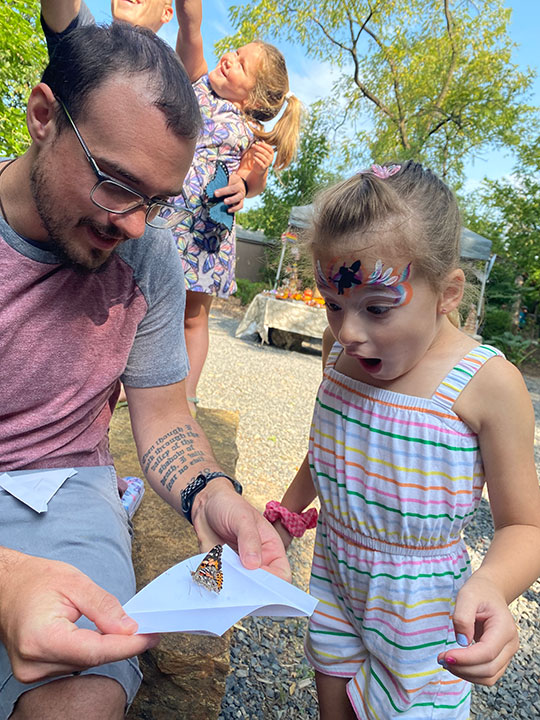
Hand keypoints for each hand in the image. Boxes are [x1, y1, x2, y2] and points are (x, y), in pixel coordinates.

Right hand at [0, 552, 159, 682]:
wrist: (7, 586)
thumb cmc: (35, 580)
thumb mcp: (75, 583)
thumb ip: (104, 607)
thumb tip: (129, 628)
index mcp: (42, 638)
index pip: (95, 651)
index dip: (127, 646)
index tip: (151, 637)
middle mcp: (34, 662)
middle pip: (91, 659)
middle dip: (120, 644)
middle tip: (145, 628)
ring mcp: (31, 671)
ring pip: (84, 664)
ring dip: (105, 647)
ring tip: (118, 627)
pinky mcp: (34, 673)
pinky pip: (73, 664)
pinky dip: (89, 651)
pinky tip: (97, 636)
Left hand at [191, 478, 291, 581]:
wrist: (205, 505)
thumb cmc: (230, 506)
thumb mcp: (243, 518)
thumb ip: (249, 539)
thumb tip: (253, 563)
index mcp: (271, 549)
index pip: (281, 574)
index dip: (273, 583)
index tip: (258, 583)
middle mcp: (258, 562)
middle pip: (261, 587)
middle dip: (251, 588)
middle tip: (239, 582)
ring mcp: (239, 568)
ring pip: (241, 589)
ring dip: (233, 587)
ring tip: (223, 577)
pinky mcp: (222, 570)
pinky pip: (222, 584)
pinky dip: (218, 583)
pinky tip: (212, 575)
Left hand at [213, 172, 246, 212]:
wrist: (242, 185)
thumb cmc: (231, 183)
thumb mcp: (227, 180)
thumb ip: (219, 183)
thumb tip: (206, 192)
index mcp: (235, 180)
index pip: (229, 181)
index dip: (222, 184)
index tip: (215, 189)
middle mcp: (239, 187)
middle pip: (232, 189)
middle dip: (223, 191)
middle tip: (216, 194)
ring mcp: (241, 195)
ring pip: (238, 198)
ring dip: (231, 200)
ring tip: (224, 202)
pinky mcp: (242, 201)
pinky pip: (240, 206)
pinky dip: (234, 208)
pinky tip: (228, 210)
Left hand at [247, 141, 273, 174]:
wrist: (259, 168)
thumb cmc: (260, 158)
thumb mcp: (261, 152)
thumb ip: (260, 146)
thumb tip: (258, 141)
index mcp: (271, 153)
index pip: (269, 148)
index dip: (264, 145)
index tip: (258, 142)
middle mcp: (271, 158)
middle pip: (265, 152)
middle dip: (258, 148)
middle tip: (253, 145)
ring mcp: (268, 163)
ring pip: (262, 157)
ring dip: (257, 153)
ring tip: (254, 153)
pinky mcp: (264, 167)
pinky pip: (260, 162)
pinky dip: (256, 159)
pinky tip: (254, 157)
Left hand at [437, 575, 518, 684]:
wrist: (489, 591)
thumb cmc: (479, 592)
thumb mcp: (467, 596)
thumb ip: (463, 617)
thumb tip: (462, 642)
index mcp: (505, 628)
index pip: (487, 652)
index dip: (466, 659)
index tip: (445, 656)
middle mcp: (510, 644)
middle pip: (488, 669)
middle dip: (463, 668)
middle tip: (441, 659)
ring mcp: (507, 653)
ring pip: (489, 677)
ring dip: (465, 674)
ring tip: (446, 661)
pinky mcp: (500, 658)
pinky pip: (487, 674)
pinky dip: (470, 673)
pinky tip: (456, 663)